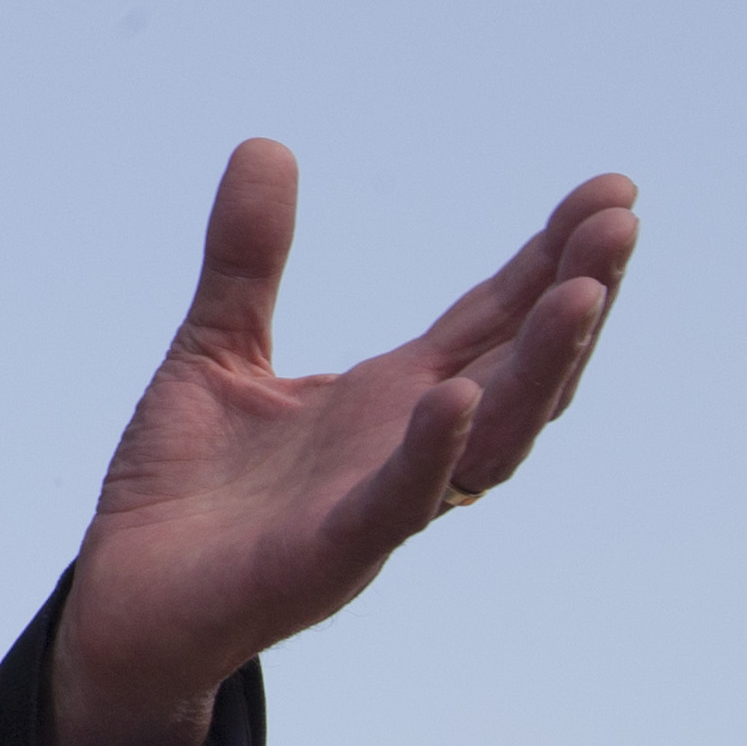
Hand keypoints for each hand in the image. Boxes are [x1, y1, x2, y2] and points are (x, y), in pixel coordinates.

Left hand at [43, 139, 640, 745]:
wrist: (125, 602)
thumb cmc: (186, 490)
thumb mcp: (216, 348)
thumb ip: (247, 258)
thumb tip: (267, 144)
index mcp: (391, 398)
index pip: (493, 318)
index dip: (551, 257)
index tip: (612, 192)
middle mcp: (409, 448)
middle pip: (519, 367)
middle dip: (574, 296)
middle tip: (621, 221)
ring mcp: (380, 504)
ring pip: (492, 437)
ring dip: (540, 367)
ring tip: (581, 292)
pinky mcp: (329, 555)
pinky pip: (397, 502)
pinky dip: (433, 452)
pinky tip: (457, 395)